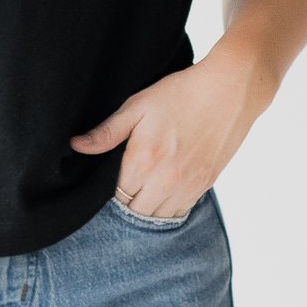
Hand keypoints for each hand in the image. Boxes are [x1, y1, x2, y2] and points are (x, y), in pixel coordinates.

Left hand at [70, 48, 263, 221]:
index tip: (111, 177)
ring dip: (147, 207)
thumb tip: (76, 146)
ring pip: (158, 216)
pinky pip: (180, 211)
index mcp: (143, 160)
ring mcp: (187, 185)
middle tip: (127, 183)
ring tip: (144, 189)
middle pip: (135, 211)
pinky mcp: (205, 184)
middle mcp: (165, 180)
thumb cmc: (181, 93)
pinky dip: (169, 206)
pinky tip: (165, 189)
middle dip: (127, 201)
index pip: (116, 194)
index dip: (110, 188)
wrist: (230, 90)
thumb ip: (107, 132)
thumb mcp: (138, 106)